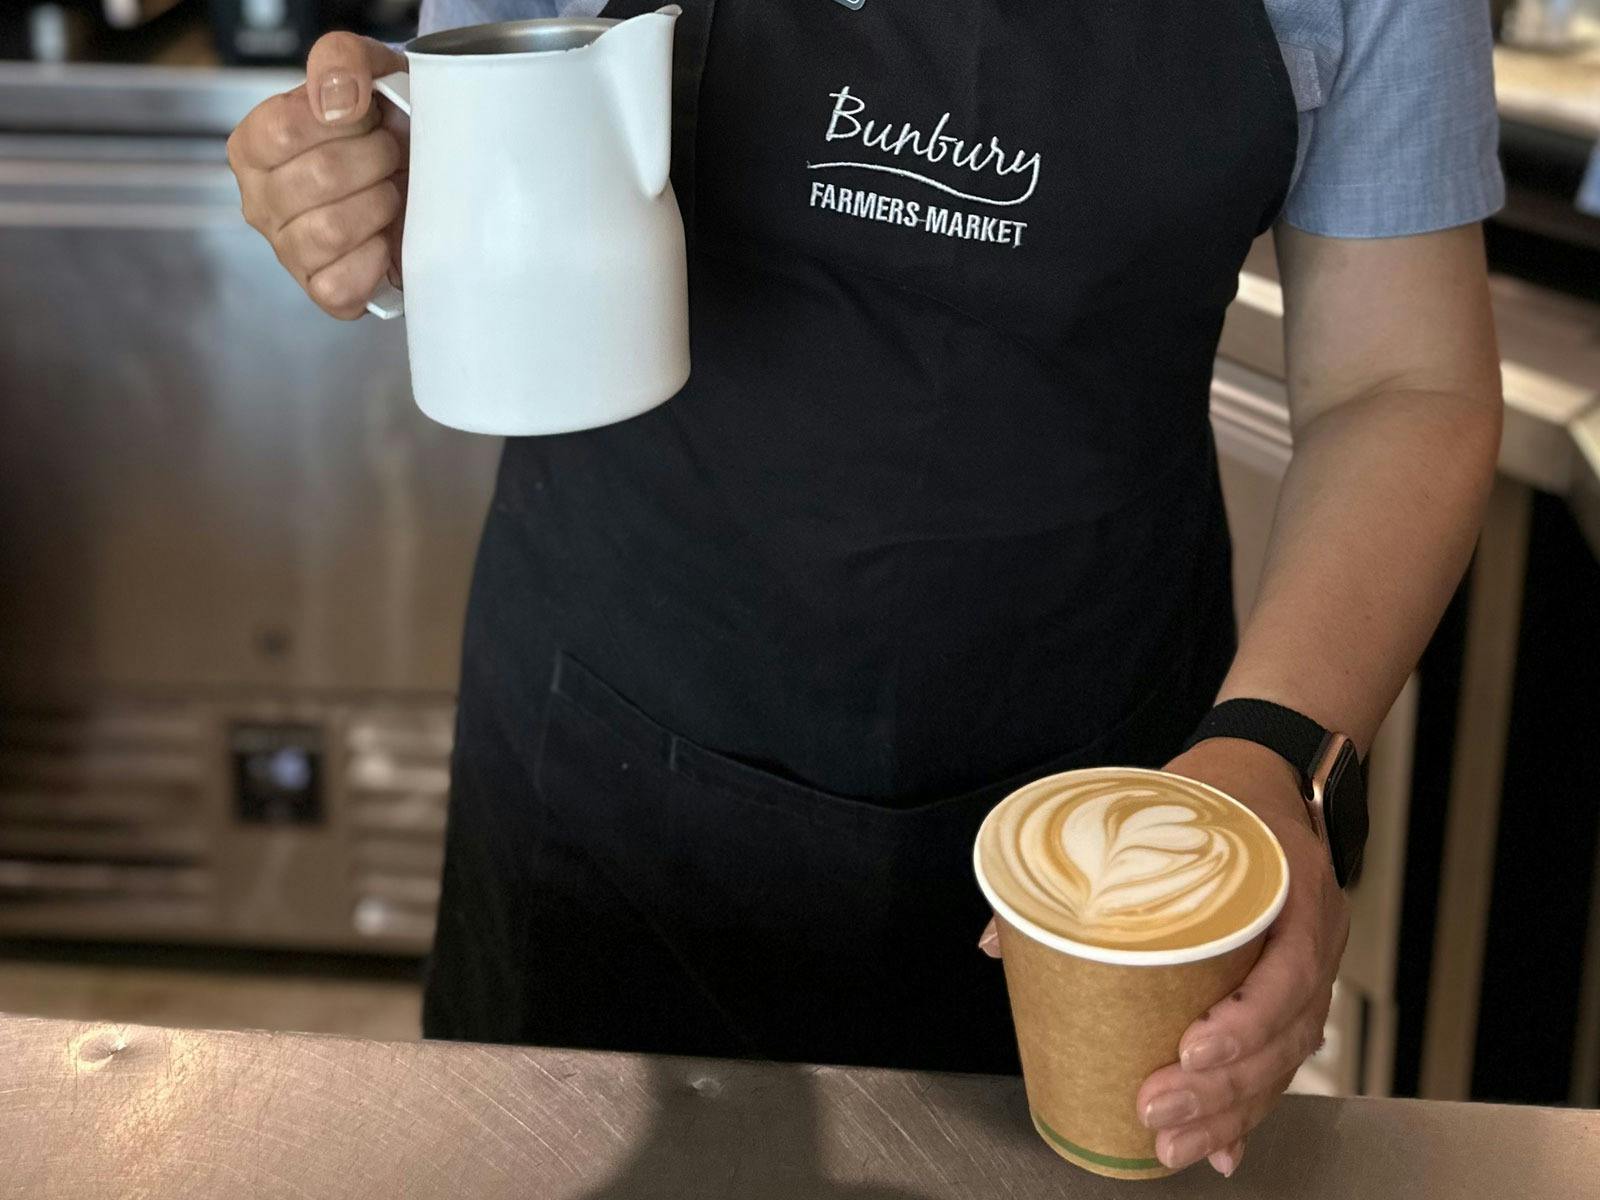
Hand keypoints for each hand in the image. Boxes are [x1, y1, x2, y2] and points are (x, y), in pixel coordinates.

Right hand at [227, 34, 409, 318]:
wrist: (425, 171)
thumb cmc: (387, 125)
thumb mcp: (368, 70)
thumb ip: (341, 59)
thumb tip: (336, 99)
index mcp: (254, 146)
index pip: (283, 129)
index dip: (344, 121)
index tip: (369, 117)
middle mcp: (260, 201)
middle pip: (316, 179)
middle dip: (374, 160)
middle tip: (391, 156)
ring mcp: (288, 251)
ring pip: (329, 232)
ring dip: (379, 206)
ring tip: (390, 192)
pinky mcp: (322, 291)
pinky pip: (340, 286)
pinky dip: (374, 261)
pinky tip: (385, 238)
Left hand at [976, 739, 1348, 1178]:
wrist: (1271, 771)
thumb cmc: (1217, 793)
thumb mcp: (1158, 807)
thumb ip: (1084, 863)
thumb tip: (1000, 939)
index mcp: (1292, 890)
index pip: (1287, 971)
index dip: (1245, 1021)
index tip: (1191, 1047)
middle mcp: (1310, 940)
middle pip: (1283, 1036)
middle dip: (1221, 1088)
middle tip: (1156, 1111)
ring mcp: (1306, 971)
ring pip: (1282, 1061)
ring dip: (1229, 1113)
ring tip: (1173, 1146)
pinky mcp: (1292, 994)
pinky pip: (1278, 1061)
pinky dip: (1247, 1109)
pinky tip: (1222, 1148)